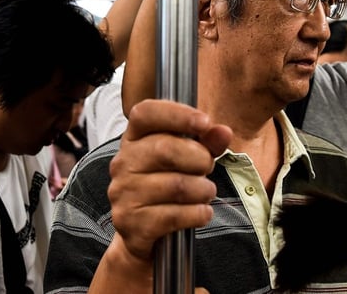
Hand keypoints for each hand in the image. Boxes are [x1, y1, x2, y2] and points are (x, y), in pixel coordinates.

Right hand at [107, 99, 231, 263]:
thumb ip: (206, 144)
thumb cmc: (165, 188)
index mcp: (133, 139)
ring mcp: (123, 193)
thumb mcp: (186, 160)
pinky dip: (197, 213)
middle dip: (199, 159)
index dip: (177, 114)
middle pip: (165, 149)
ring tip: (206, 192)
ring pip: (176, 186)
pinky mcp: (131, 222)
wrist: (139, 232)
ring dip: (203, 190)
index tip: (205, 122)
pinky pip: (175, 215)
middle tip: (207, 168)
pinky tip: (201, 212)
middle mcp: (123, 163)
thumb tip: (223, 132)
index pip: (145, 114)